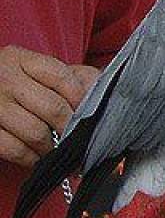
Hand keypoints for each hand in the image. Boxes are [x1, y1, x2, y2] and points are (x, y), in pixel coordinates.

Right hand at [0, 46, 98, 167]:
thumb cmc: (23, 84)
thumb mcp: (45, 71)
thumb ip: (77, 77)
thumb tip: (102, 96)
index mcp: (21, 59)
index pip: (63, 78)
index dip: (81, 99)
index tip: (89, 114)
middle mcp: (4, 78)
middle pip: (53, 108)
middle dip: (71, 128)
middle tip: (79, 140)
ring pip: (35, 132)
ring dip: (53, 147)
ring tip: (61, 151)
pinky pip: (14, 149)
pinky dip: (31, 158)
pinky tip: (38, 157)